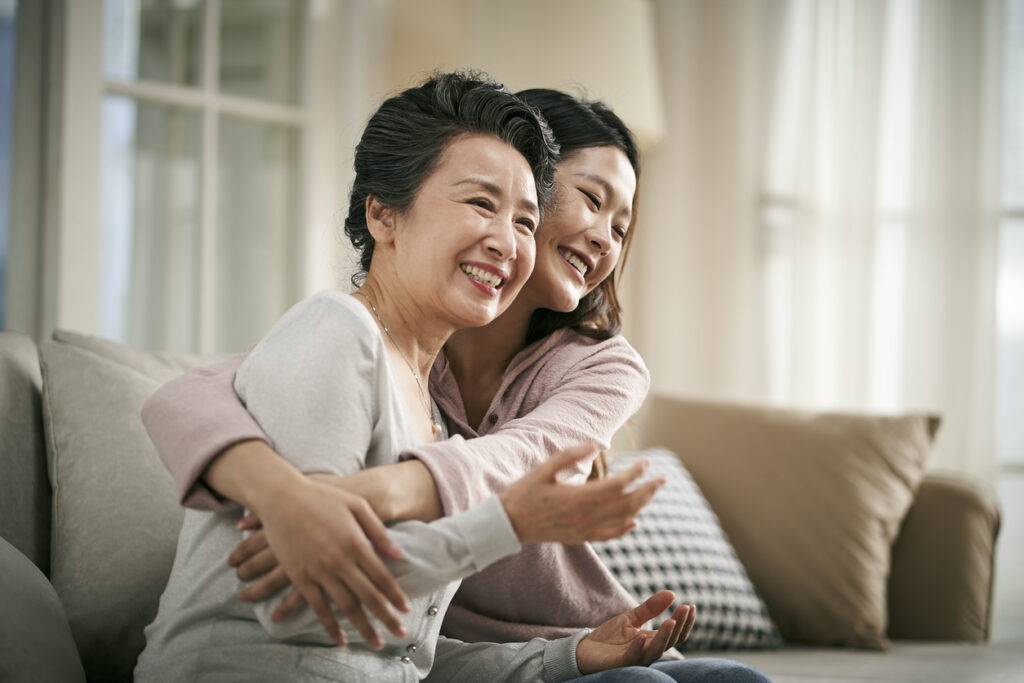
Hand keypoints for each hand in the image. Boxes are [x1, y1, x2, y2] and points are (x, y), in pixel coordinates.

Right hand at [242, 476, 409, 647]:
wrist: (281, 498)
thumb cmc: (323, 497)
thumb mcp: (357, 505)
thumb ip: (378, 532)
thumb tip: (398, 555)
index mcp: (355, 542)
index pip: (381, 576)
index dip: (395, 595)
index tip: (405, 609)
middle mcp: (339, 560)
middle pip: (368, 596)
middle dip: (386, 617)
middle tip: (399, 633)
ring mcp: (318, 570)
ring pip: (345, 606)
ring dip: (363, 626)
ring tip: (376, 641)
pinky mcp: (299, 576)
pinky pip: (317, 607)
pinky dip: (330, 626)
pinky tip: (341, 639)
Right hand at [499, 444, 664, 544]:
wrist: (508, 524)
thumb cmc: (524, 492)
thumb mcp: (544, 468)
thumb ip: (570, 455)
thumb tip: (595, 446)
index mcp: (579, 497)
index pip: (618, 485)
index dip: (635, 474)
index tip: (646, 462)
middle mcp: (586, 516)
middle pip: (627, 503)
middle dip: (647, 491)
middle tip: (662, 479)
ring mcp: (584, 529)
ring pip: (622, 519)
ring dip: (640, 505)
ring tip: (651, 493)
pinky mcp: (580, 537)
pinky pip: (609, 535)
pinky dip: (625, 529)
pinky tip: (635, 522)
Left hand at [576, 591, 696, 673]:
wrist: (584, 650)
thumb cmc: (609, 637)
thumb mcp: (631, 618)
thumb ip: (650, 608)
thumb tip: (672, 593)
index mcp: (652, 641)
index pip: (675, 634)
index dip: (685, 622)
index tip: (691, 606)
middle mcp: (647, 651)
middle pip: (669, 642)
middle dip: (679, 625)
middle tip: (685, 609)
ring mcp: (634, 659)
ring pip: (654, 652)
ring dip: (664, 637)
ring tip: (670, 621)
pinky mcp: (618, 663)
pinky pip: (631, 658)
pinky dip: (637, 649)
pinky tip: (641, 637)